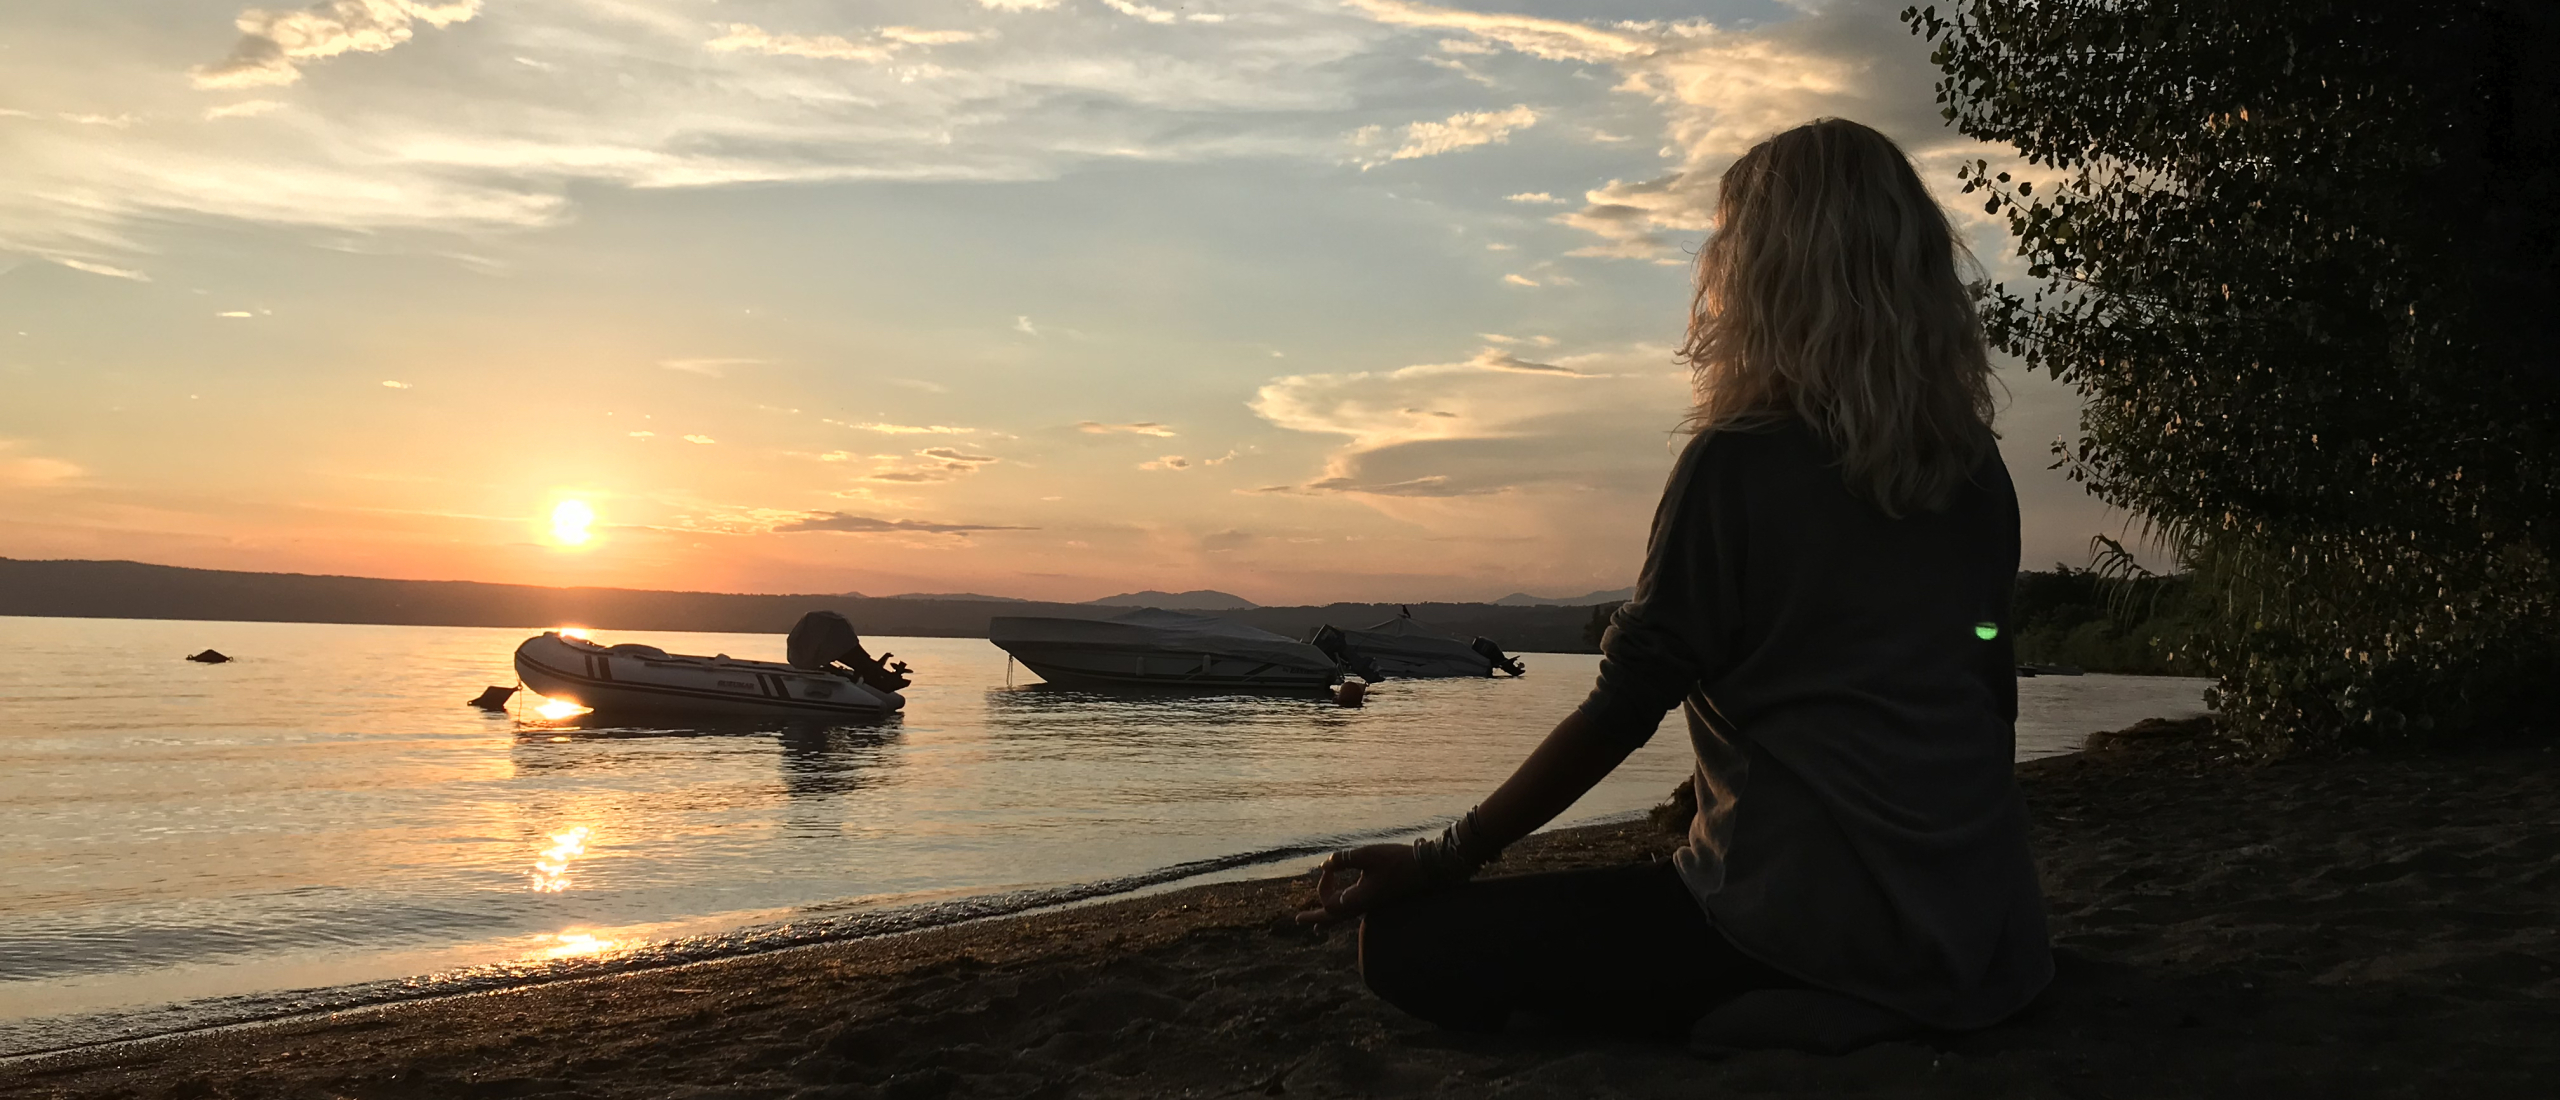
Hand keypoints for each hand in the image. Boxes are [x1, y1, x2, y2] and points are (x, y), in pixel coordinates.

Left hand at [1294, 843, 1424, 924]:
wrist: (1425, 868)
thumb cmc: (1396, 861)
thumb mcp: (1367, 855)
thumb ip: (1343, 859)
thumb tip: (1324, 864)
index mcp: (1358, 901)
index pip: (1329, 901)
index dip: (1323, 884)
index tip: (1330, 867)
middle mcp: (1362, 907)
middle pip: (1333, 918)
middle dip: (1315, 917)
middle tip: (1298, 921)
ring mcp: (1370, 904)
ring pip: (1344, 917)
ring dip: (1328, 917)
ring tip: (1315, 924)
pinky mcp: (1377, 899)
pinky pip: (1353, 910)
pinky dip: (1342, 911)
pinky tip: (1341, 907)